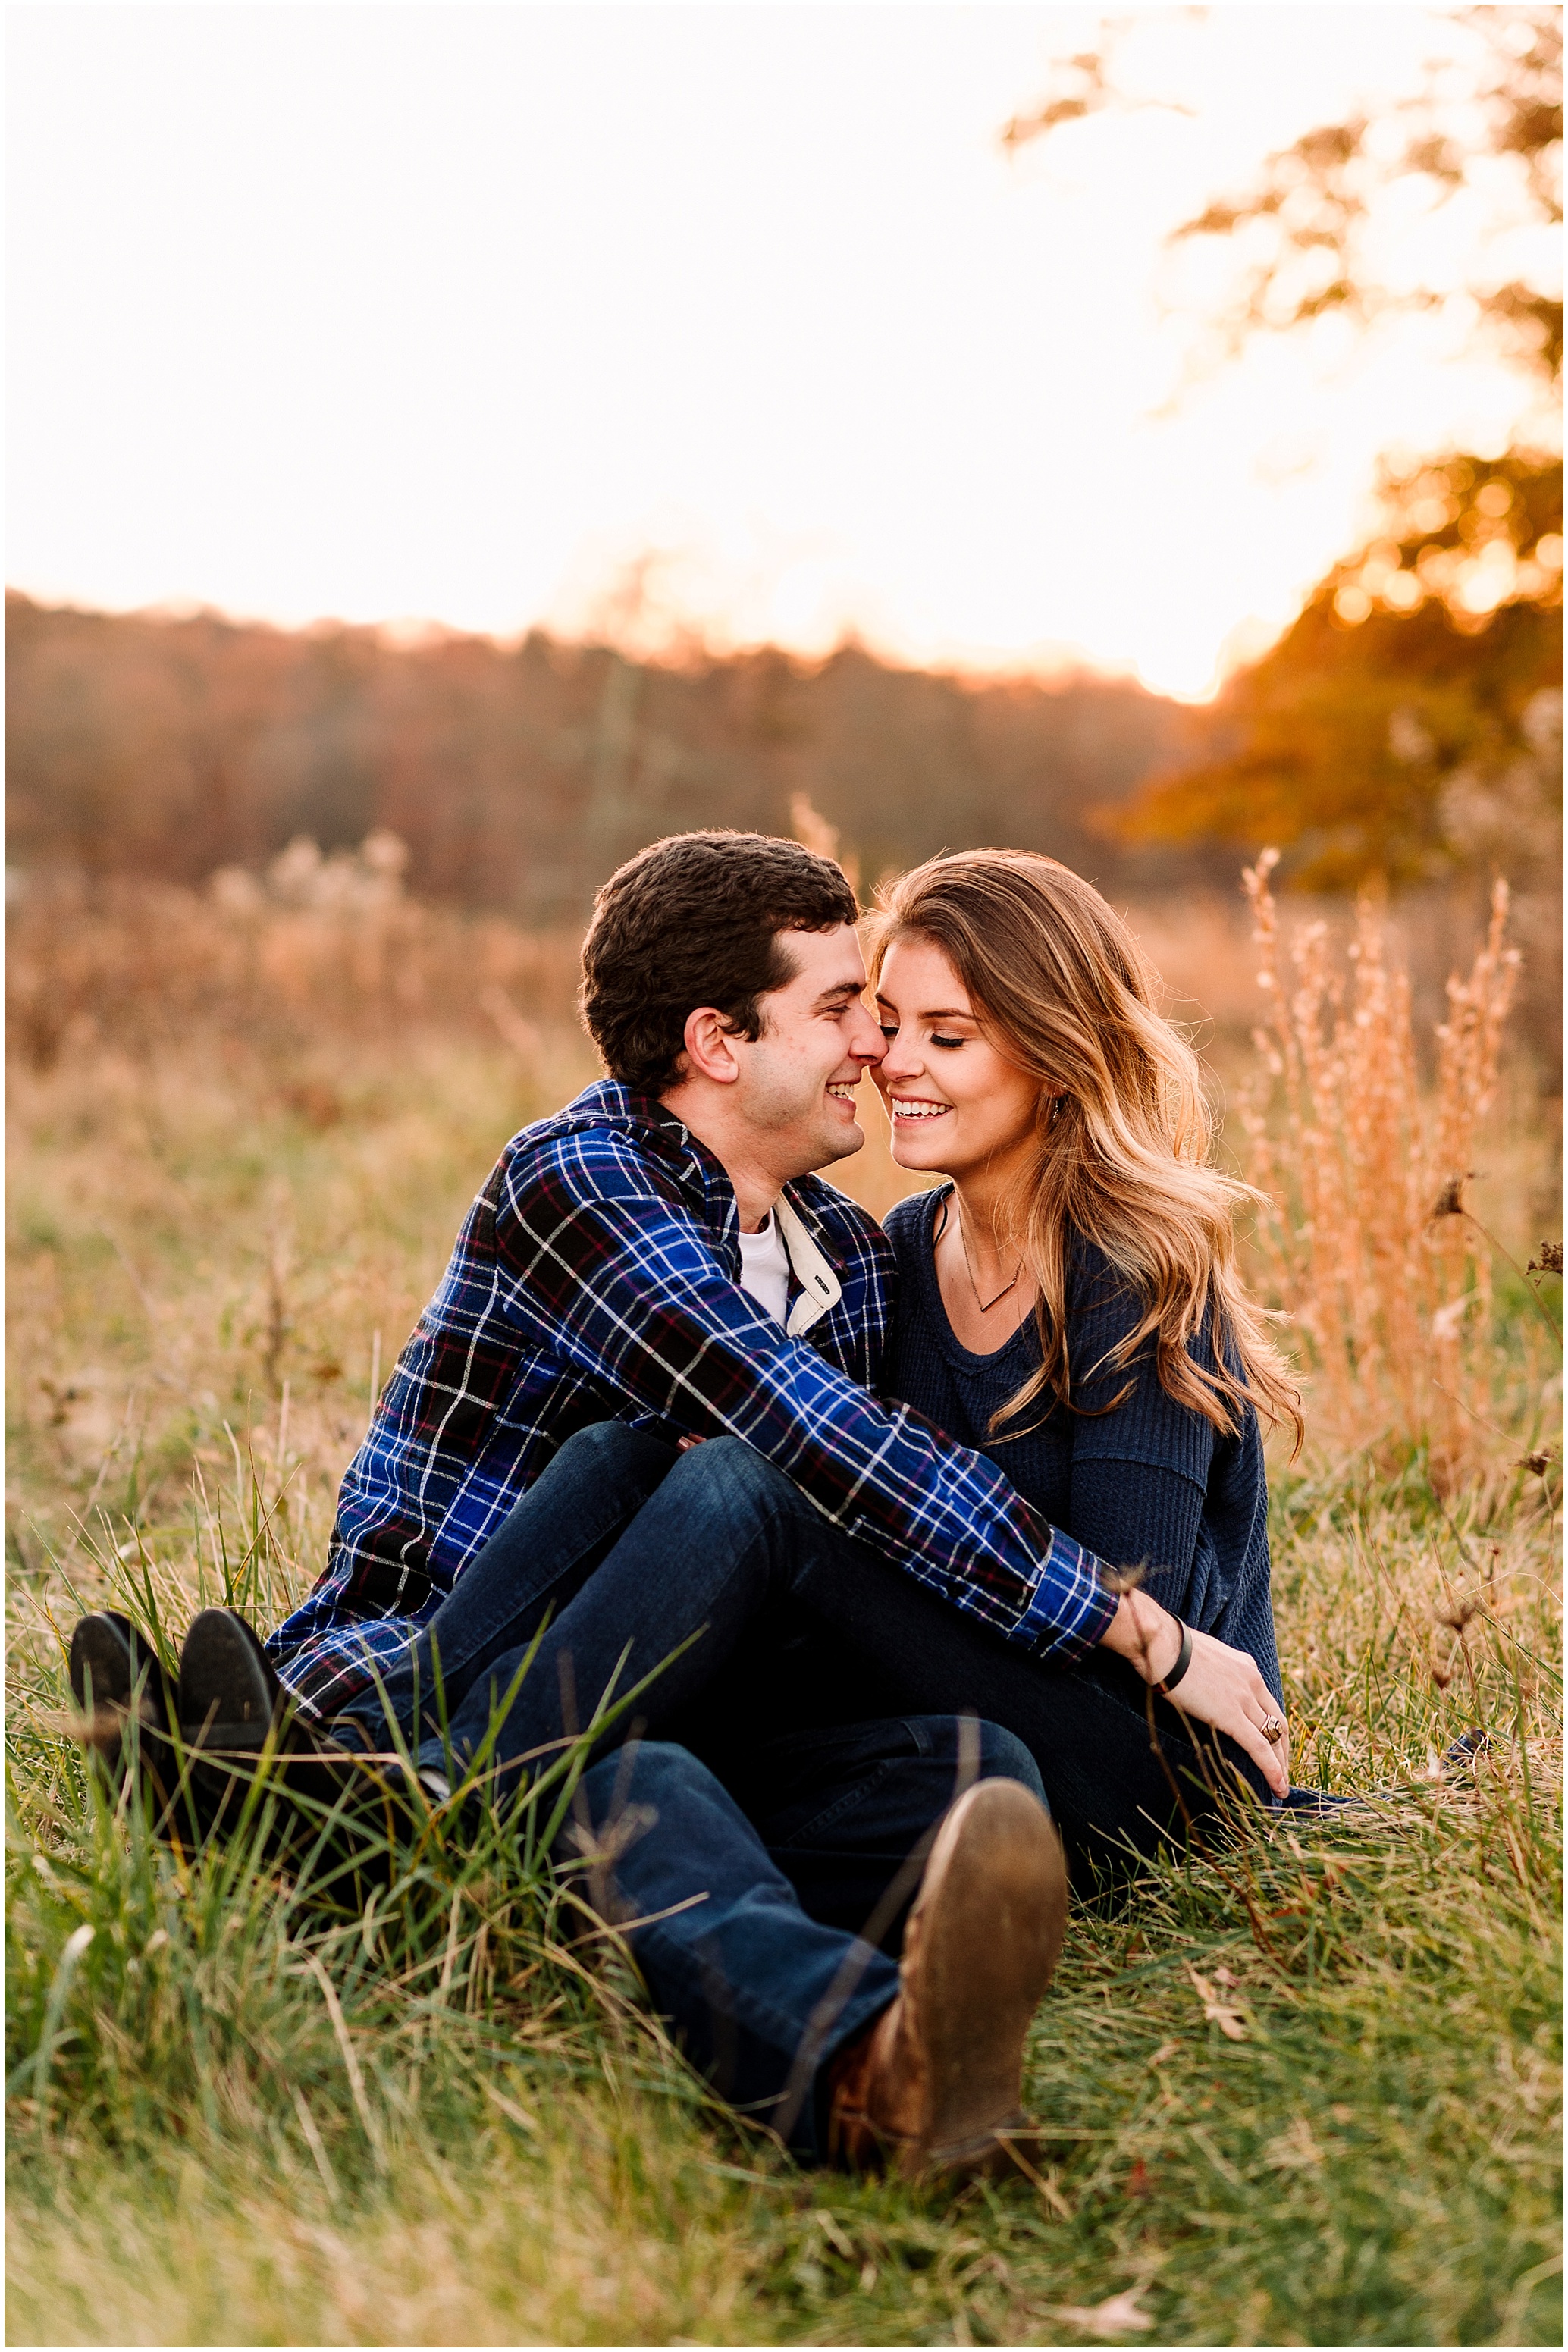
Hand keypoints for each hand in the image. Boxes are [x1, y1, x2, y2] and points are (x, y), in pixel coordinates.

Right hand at [1099, 1590, 1290, 1796]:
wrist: (1162, 1645)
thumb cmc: (1170, 1649)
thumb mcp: (1202, 1657)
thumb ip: (1214, 1673)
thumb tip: (1205, 1684)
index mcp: (1246, 1667)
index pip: (1268, 1704)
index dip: (1273, 1728)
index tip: (1272, 1746)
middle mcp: (1252, 1682)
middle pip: (1278, 1723)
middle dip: (1282, 1751)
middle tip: (1281, 1773)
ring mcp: (1244, 1699)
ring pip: (1273, 1738)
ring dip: (1280, 1765)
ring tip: (1281, 1788)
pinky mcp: (1232, 1716)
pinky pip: (1259, 1748)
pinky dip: (1271, 1769)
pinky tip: (1277, 1787)